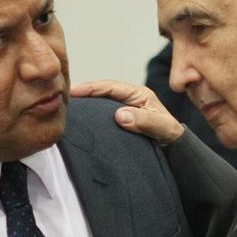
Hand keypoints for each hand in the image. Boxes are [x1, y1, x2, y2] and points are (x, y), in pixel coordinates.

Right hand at [70, 80, 184, 144]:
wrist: (175, 149)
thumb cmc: (170, 135)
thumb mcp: (162, 127)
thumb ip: (144, 121)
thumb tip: (119, 115)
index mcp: (138, 94)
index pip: (110, 87)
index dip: (91, 88)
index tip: (73, 91)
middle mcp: (128, 99)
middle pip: (101, 93)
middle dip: (82, 94)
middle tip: (62, 98)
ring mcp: (123, 110)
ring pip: (99, 104)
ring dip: (85, 106)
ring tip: (65, 109)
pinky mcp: (120, 121)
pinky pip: (101, 116)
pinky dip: (90, 117)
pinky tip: (78, 122)